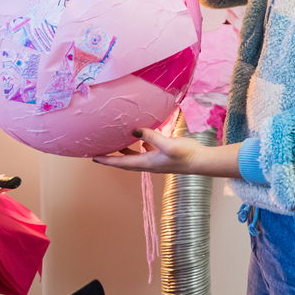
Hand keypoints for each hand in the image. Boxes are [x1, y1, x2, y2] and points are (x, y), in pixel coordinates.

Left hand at [91, 128, 240, 177]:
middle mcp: (149, 163)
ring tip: (114, 144)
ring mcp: (156, 160)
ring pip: (134, 157)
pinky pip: (145, 151)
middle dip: (111, 158)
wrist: (201, 161)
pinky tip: (139, 137)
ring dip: (123, 152)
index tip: (93, 158)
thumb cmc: (186, 154)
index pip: (122, 163)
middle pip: (125, 162)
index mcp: (147, 163)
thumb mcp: (167, 144)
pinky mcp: (163, 155)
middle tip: (98, 153)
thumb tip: (133, 130)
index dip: (107, 161)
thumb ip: (151, 136)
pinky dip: (138, 146)